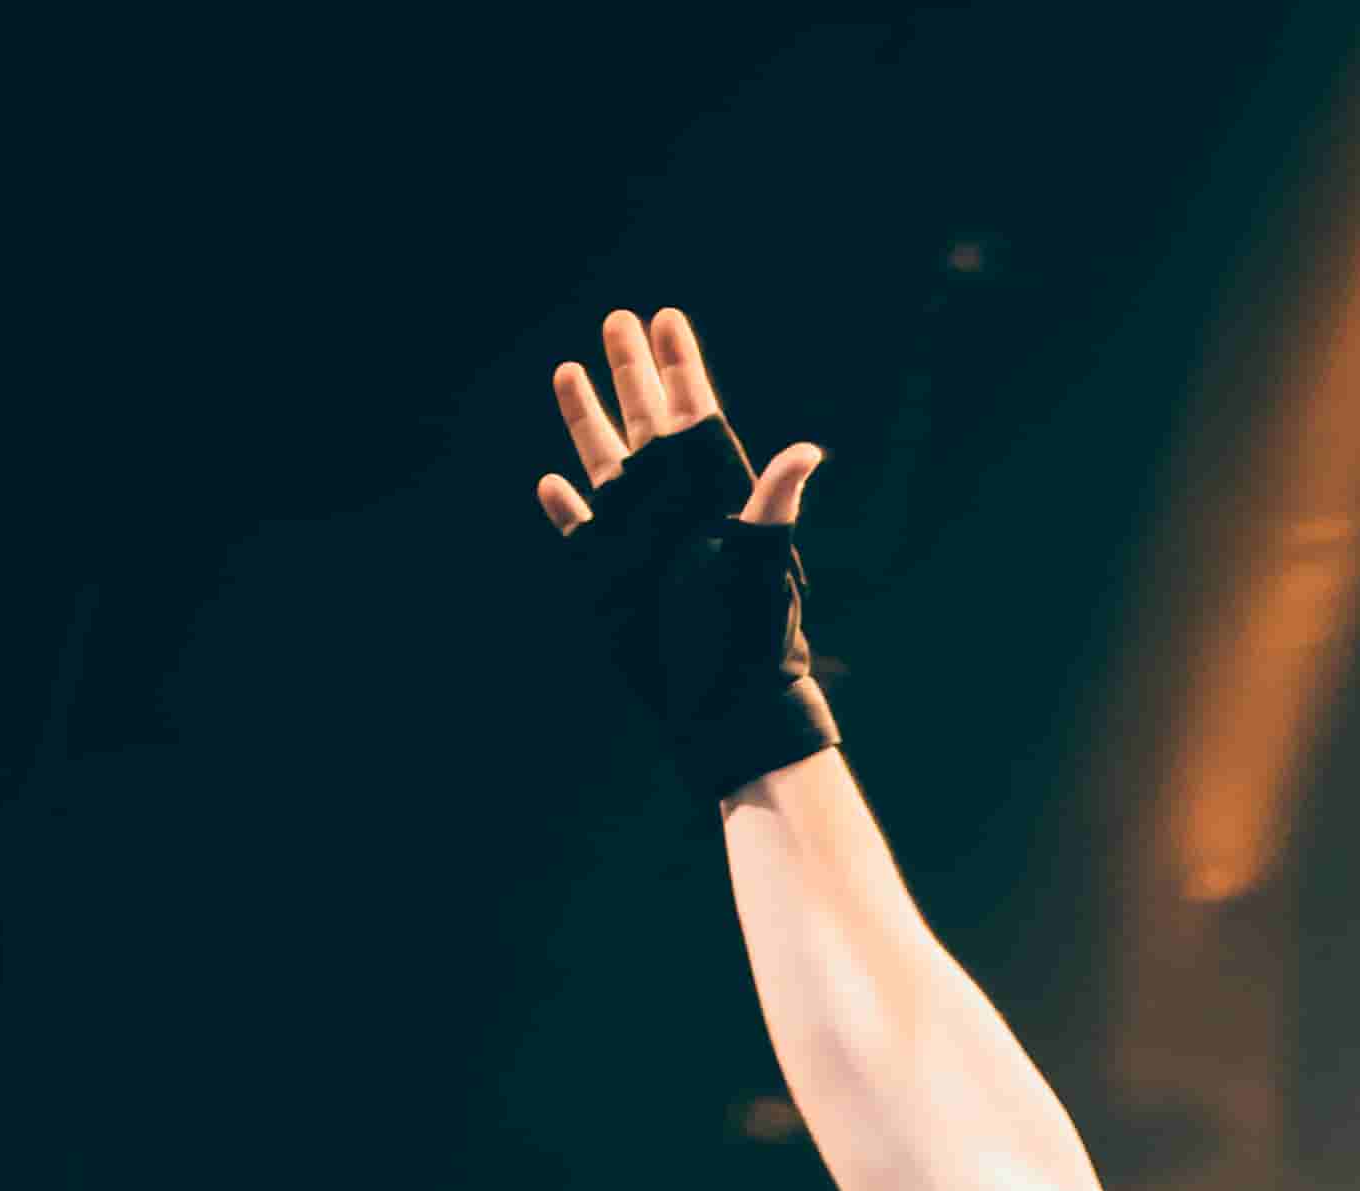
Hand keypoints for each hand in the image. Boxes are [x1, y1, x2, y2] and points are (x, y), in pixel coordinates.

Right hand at [538, 308, 839, 811]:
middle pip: (645, 420)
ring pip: (604, 461)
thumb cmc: (751, 635)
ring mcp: (637, 536)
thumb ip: (775, 501)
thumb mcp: (764, 560)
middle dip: (630, 369)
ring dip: (585, 418)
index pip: (694, 412)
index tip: (669, 317)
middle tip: (618, 318)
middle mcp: (672, 505)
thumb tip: (808, 451)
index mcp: (712, 493)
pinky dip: (564, 507)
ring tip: (568, 370)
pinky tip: (552, 482)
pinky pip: (579, 529)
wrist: (723, 704)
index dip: (681, 365)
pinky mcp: (608, 573)